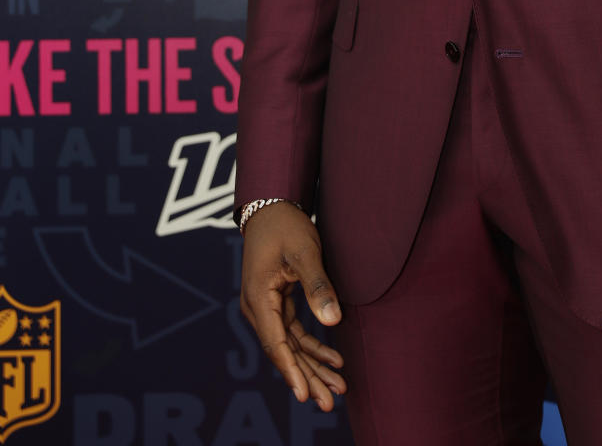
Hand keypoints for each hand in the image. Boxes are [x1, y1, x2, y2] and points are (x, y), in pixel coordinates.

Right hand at [240, 201, 346, 407]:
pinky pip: (294, 333)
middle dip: (308, 377)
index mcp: (258, 297)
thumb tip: (333, 321)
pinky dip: (312, 346)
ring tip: (337, 386)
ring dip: (312, 365)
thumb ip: (318, 286)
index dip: (292, 371)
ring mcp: (266, 307)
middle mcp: (258, 308)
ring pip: (290, 346)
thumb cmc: (285, 225)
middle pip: (284, 351)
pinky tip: (332, 359)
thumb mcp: (305, 252)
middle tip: (330, 401)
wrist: (271, 205)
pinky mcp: (276, 303)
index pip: (277, 344)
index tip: (306, 395)